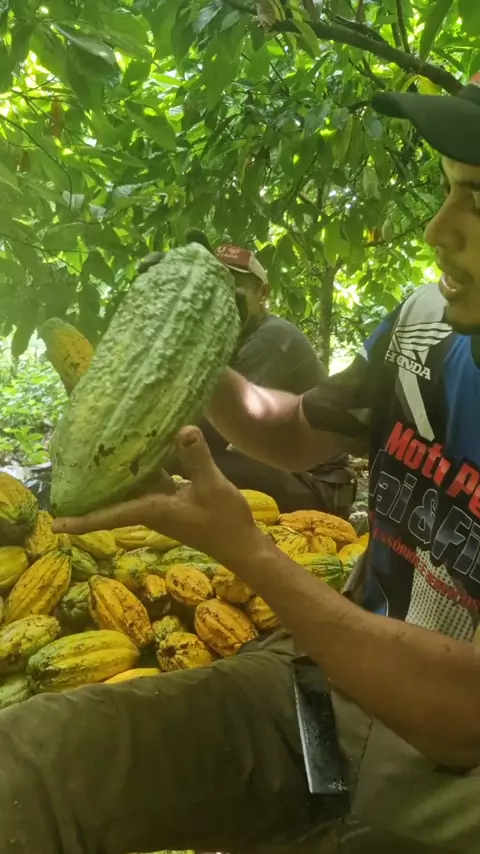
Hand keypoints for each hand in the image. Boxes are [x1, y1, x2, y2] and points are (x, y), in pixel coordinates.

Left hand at [53, 426, 260, 566]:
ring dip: (115, 476)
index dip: (81, 521)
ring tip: (96, 453)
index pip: (109, 516)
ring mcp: (161, 505)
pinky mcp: (174, 501)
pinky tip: (142, 448)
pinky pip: (150, 482)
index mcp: (152, 509)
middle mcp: (150, 508)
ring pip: (131, 488)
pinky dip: (142, 468)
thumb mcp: (212, 486)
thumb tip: (182, 429)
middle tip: (65, 474)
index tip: (54, 524)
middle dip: (90, 491)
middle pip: (112, 500)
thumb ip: (196, 458)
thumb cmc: (225, 522)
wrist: (243, 545)